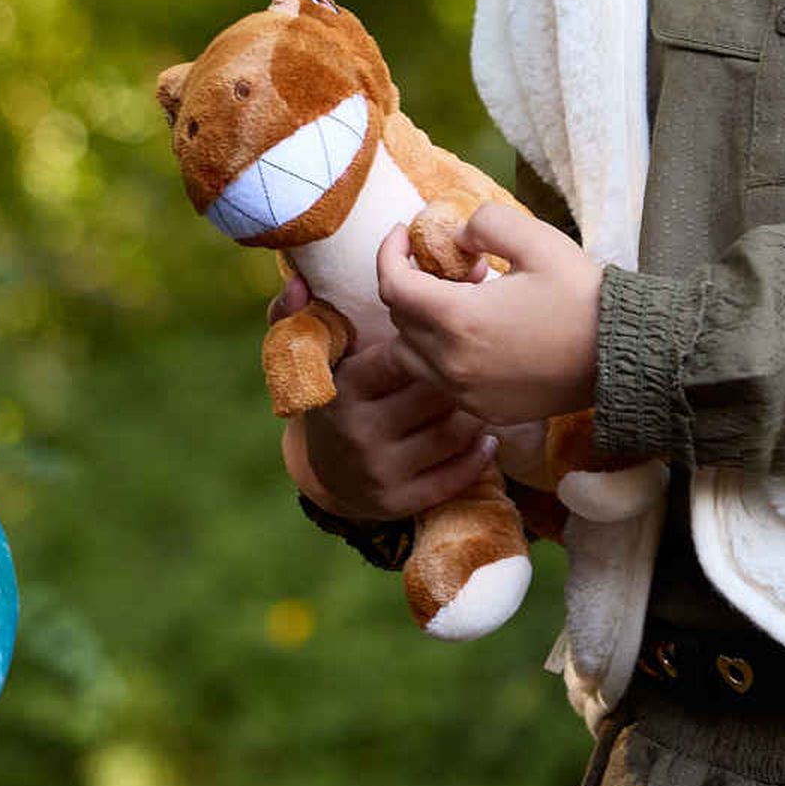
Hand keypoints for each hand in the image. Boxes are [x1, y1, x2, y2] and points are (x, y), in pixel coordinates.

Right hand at [273, 275, 494, 517]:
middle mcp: (359, 430)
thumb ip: (300, 311)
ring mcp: (379, 470)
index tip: (445, 337)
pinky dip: (479, 455)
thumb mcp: (309, 353)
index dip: (431, 345)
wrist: (329, 472)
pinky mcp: (398, 502)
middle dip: (459, 376)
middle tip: (477, 363)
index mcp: (343, 387)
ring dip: (476, 412)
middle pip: (436, 393)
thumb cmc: (334, 395)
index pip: (405, 355)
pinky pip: (457, 476)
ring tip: (482, 396)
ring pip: (454, 432)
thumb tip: (299, 283)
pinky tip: (485, 437)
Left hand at [379, 203, 602, 424]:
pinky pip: (441, 382)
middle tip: (454, 265)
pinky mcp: (485, 409)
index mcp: (457, 320)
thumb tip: (457, 237)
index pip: (393, 285)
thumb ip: (486, 224)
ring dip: (422, 324)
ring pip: (412, 357)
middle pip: (399, 320)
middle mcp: (452, 364)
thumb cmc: (582, 297)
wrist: (622, 357)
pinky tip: (480, 336)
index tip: (403, 234)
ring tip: (464, 302)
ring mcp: (467, 393)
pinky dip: (443, 355)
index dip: (389, 252)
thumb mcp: (536, 240)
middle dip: (413, 284)